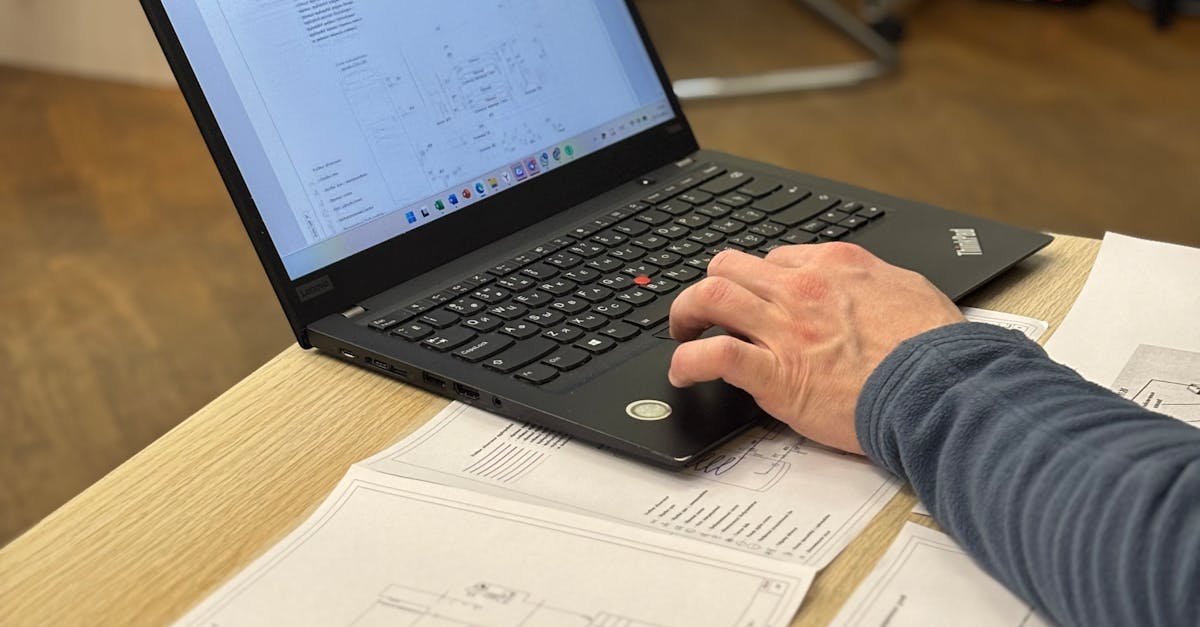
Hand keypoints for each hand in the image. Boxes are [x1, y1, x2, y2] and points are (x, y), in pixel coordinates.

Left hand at [668, 243, 963, 453]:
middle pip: (730, 266)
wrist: (942, 385)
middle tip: (704, 312)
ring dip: (684, 313)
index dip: (758, 282)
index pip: (775, 260)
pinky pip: (713, 356)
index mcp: (835, 265)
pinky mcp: (776, 372)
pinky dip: (686, 362)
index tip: (755, 301)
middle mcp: (803, 288)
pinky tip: (682, 373)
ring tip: (681, 333)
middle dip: (711, 286)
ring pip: (709, 296)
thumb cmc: (936, 349)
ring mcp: (785, 327)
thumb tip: (866, 290)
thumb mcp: (909, 291)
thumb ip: (874, 285)